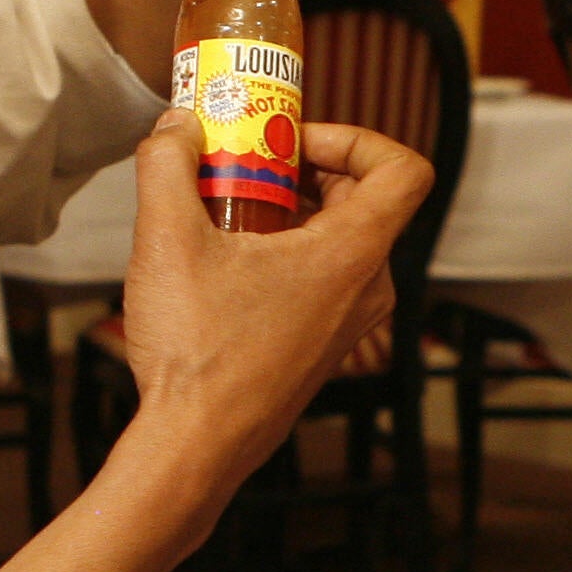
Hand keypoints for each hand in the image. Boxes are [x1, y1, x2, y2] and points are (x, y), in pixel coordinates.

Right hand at [116, 113, 430, 501]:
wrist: (196, 446)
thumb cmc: (197, 354)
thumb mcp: (168, 239)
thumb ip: (168, 166)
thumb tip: (176, 125)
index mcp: (353, 255)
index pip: (404, 169)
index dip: (357, 137)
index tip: (295, 141)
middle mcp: (368, 287)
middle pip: (366, 197)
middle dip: (306, 167)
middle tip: (247, 162)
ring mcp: (350, 320)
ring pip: (342, 237)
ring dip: (292, 208)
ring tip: (228, 208)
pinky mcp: (325, 343)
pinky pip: (326, 275)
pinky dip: (289, 249)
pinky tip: (227, 258)